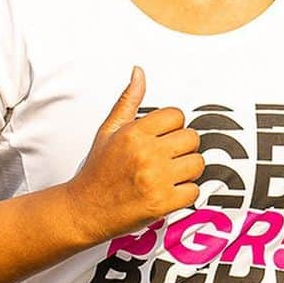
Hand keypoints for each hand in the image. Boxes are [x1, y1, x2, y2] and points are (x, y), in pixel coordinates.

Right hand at [66, 67, 202, 245]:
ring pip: (197, 163)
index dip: (173, 127)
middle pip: (191, 138)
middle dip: (182, 147)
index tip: (163, 138)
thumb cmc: (98, 170)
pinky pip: (194, 191)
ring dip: (188, 170)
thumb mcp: (109, 130)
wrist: (85, 209)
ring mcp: (156, 179)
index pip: (177, 115)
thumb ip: (128, 101)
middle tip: (167, 157)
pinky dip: (185, 193)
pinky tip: (169, 192)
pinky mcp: (163, 203)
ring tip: (169, 174)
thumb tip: (139, 72)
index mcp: (134, 133)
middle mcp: (146, 153)